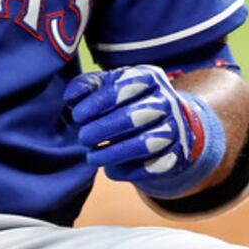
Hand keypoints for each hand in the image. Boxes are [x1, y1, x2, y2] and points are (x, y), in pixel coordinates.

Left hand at [63, 65, 224, 198]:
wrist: (167, 124)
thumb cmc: (128, 101)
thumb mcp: (109, 86)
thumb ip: (88, 86)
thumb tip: (70, 97)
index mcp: (148, 78)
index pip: (122, 88)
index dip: (96, 103)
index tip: (77, 116)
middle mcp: (166, 101)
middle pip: (132, 117)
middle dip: (102, 130)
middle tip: (83, 138)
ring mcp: (175, 129)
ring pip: (144, 144)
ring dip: (113, 153)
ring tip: (91, 157)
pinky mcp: (178, 155)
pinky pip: (153, 166)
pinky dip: (130, 171)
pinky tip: (111, 170)